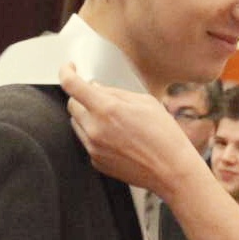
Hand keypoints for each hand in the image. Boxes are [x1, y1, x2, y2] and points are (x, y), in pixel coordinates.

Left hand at [62, 65, 203, 197]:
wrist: (172, 171)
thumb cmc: (164, 137)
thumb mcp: (145, 102)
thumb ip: (116, 93)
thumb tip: (96, 88)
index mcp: (107, 109)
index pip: (72, 85)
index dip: (67, 72)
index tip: (69, 69)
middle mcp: (95, 129)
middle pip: (72, 105)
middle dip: (83, 97)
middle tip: (102, 99)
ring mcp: (93, 148)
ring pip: (77, 124)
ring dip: (88, 117)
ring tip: (114, 121)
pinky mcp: (96, 162)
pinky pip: (87, 142)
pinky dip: (95, 135)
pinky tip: (117, 138)